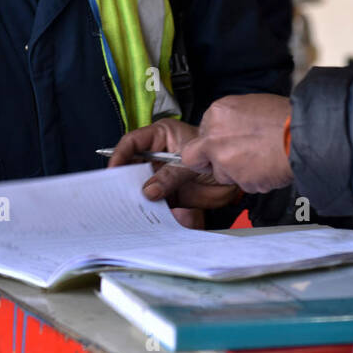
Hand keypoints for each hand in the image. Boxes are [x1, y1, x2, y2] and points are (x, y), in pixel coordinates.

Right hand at [108, 119, 241, 225]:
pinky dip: (149, 210)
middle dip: (124, 180)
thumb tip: (148, 191)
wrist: (238, 176)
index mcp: (161, 137)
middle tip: (116, 193)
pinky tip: (143, 215)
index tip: (114, 170)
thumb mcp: (195, 163)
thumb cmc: (219, 156)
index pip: (133, 142)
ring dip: (135, 197)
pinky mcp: (167, 195)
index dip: (120, 155)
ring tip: (128, 207)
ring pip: (140, 186)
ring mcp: (161, 176)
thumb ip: (172, 175)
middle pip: (131, 166)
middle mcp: (157, 156)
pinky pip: (153, 203)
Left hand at [179, 94, 293, 192]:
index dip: (212, 141)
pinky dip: (255, 180)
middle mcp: (215, 137)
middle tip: (227, 160)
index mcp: (217, 113)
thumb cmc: (284, 117)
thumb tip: (228, 131)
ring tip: (260, 160)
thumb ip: (231, 121)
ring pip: (222, 174)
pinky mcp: (240, 180)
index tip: (222, 144)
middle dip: (207, 161)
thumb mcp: (251, 106)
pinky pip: (243, 184)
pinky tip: (268, 167)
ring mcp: (225, 161)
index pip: (200, 133)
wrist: (304, 134)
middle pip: (194, 158)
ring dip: (236, 172)